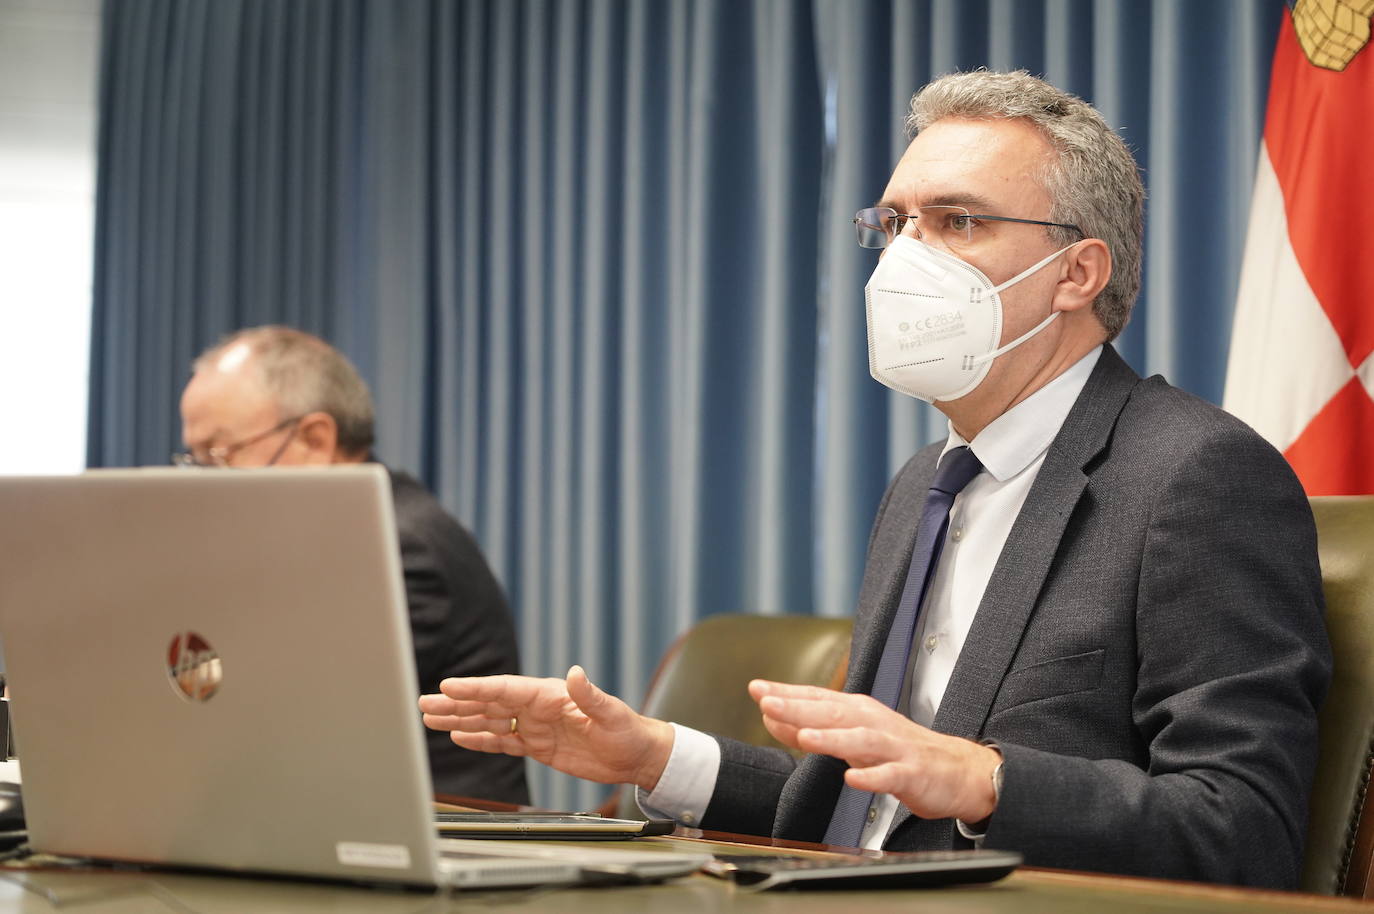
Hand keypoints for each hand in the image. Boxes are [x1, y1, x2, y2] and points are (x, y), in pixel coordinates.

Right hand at [418, 665, 675, 790]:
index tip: (448, 686)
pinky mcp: (536, 746)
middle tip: (424, 702)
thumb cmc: (627, 730)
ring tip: (430, 718)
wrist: (636, 755)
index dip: (475, 688)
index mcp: (549, 694)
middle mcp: (537, 707)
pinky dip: (479, 739)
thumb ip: (590, 695)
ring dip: (460, 720)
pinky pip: (502, 741)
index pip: (505, 689)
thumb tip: (576, 673)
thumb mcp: (611, 713)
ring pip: (489, 721)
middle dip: (456, 703)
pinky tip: (458, 737)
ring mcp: (534, 726)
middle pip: (488, 703)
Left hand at [749, 680, 1000, 823]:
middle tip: (768, 703)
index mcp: (858, 712)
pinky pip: (890, 776)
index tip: (757, 688)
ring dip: (832, 738)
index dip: (787, 693)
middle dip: (800, 707)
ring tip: (804, 736)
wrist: (956, 771)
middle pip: (834, 712)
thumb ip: (812, 728)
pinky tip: (852, 778)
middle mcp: (873, 724)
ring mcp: (893, 748)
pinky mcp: (911, 774)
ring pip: (860, 740)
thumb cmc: (898, 752)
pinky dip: (871, 777)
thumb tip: (771, 715)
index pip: (818, 698)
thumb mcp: (852, 737)